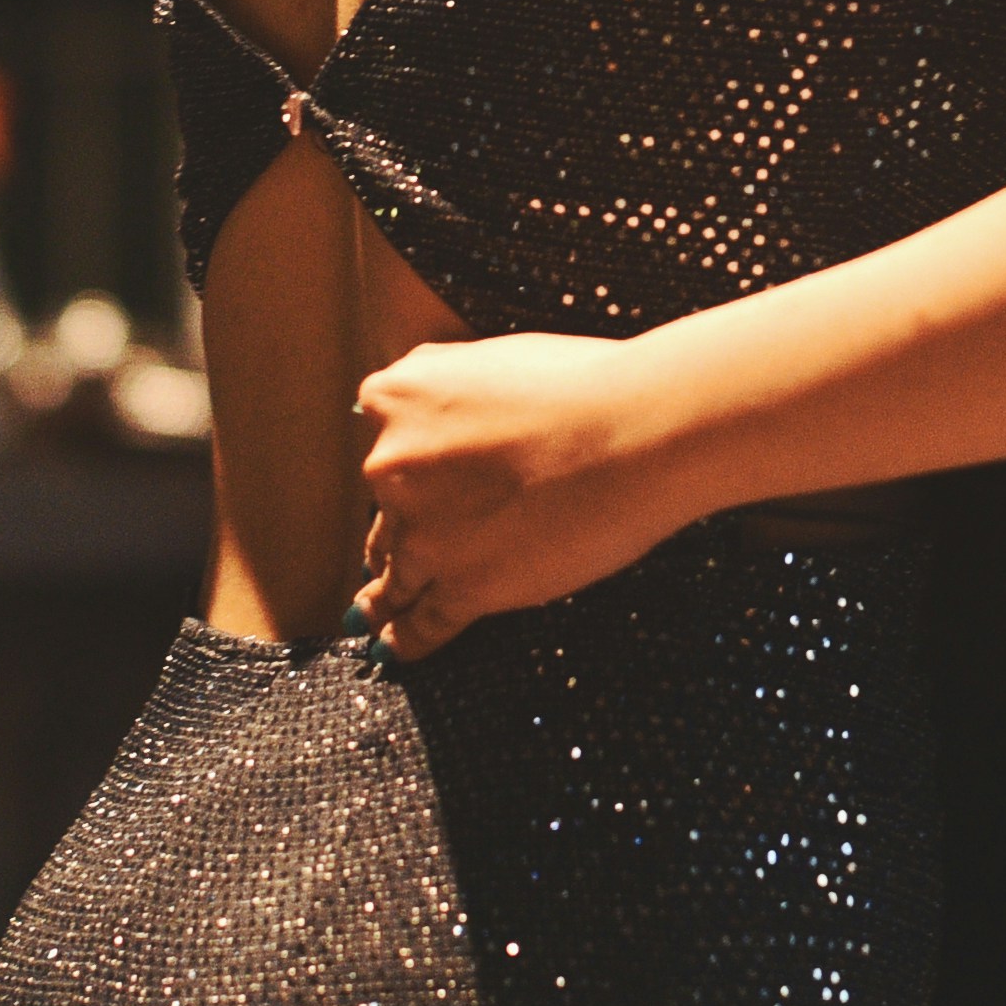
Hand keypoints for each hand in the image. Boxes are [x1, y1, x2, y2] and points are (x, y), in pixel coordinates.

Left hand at [352, 329, 685, 653]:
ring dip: (385, 595)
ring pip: (395, 572)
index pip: (384, 439)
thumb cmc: (583, 385)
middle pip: (385, 510)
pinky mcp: (463, 587)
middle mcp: (391, 465)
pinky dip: (407, 640)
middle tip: (415, 545)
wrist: (634, 432)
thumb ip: (447, 379)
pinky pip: (423, 622)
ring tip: (371, 616)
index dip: (406, 465)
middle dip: (402, 528)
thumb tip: (431, 395)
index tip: (414, 482)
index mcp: (396, 399)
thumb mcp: (490, 354)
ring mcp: (424, 534)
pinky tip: (396, 650)